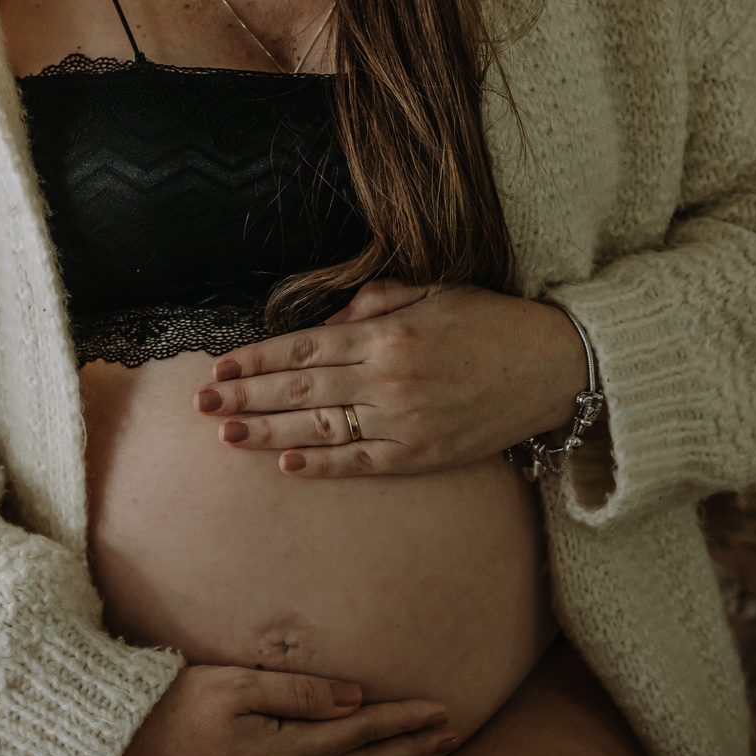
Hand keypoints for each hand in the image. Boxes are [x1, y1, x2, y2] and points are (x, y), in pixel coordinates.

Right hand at [111, 664, 454, 755]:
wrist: (123, 747)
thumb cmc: (176, 703)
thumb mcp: (237, 682)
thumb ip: (299, 690)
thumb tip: (355, 698)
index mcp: (282, 752)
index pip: (360, 733)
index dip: (403, 720)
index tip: (440, 710)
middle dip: (410, 753)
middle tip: (452, 738)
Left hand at [195, 280, 588, 477]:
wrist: (554, 365)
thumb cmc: (492, 322)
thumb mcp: (434, 291)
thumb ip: (377, 300)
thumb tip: (329, 315)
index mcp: (386, 333)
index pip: (304, 348)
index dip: (258, 358)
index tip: (222, 364)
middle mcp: (387, 377)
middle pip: (300, 390)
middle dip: (246, 395)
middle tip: (202, 401)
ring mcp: (404, 420)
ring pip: (320, 428)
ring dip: (269, 432)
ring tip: (226, 433)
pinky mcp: (423, 454)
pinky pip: (362, 462)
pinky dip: (323, 465)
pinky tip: (287, 464)